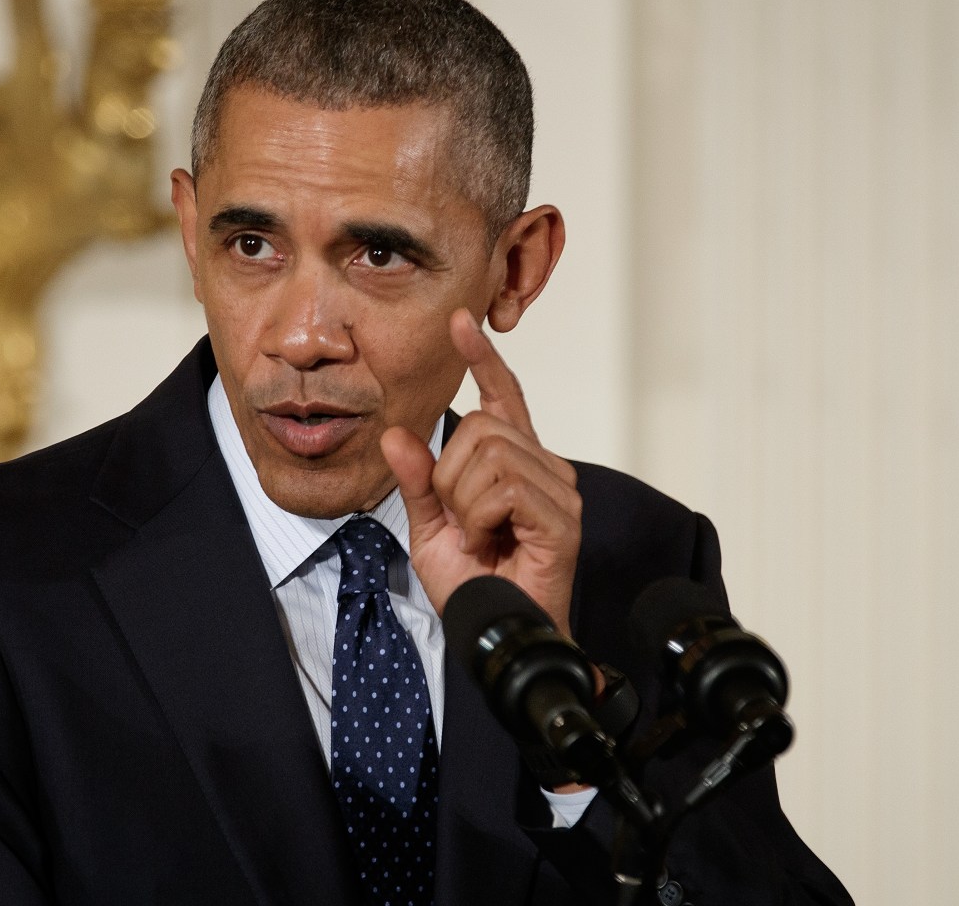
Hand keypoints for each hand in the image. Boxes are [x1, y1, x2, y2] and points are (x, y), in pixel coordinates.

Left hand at [381, 308, 581, 634]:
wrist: (496, 636)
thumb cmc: (474, 586)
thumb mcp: (430, 527)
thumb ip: (417, 481)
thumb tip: (396, 434)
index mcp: (515, 463)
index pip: (503, 397)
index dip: (482, 359)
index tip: (459, 323)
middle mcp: (544, 466)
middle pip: (481, 427)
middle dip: (450, 476)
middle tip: (460, 522)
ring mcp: (559, 490)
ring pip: (490, 454)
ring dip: (464, 501)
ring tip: (477, 537)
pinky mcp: (562, 516)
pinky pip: (504, 487)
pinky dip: (480, 516)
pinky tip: (488, 541)